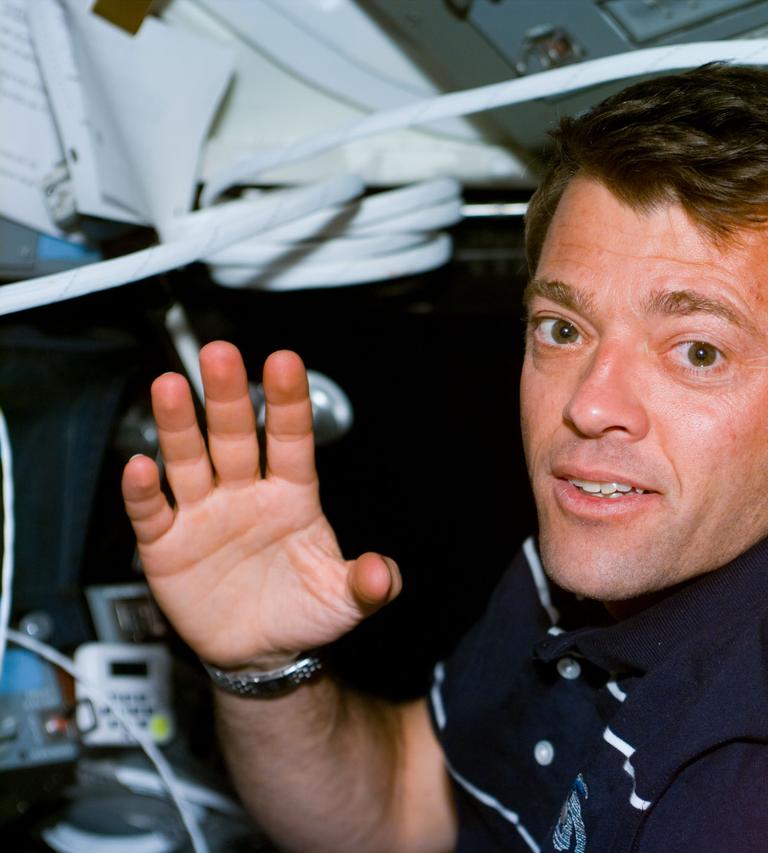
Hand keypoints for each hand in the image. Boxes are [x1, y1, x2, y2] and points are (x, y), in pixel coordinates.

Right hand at [122, 342, 400, 669]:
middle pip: (233, 436)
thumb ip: (369, 584)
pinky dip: (143, 491)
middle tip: (220, 355)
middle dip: (226, 396)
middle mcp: (245, 493)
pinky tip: (141, 466)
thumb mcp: (345, 600)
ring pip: (188, 460)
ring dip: (178, 426)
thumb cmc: (303, 613)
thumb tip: (383, 573)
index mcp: (292, 495)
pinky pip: (153, 512)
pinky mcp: (167, 545)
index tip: (285, 362)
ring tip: (170, 387)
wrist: (261, 653)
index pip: (290, 438)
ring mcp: (204, 514)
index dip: (287, 402)